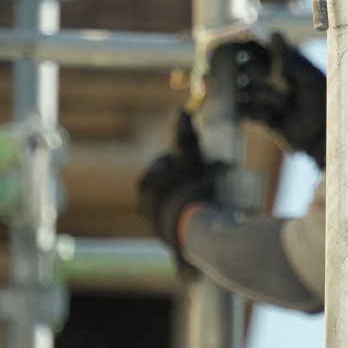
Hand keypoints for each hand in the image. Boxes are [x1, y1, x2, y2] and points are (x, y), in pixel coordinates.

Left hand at [136, 110, 219, 258]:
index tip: (197, 168)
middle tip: (202, 182)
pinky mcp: (164, 236)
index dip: (184, 162)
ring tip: (204, 199)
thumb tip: (181, 111)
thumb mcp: (190, 157)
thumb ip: (185, 135)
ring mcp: (153, 221)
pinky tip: (201, 215)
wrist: (194, 229)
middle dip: (182, 181)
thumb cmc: (190, 188)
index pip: (166, 163)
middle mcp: (143, 202)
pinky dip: (186, 215)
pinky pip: (177, 219)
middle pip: (167, 183)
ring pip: (171, 201)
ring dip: (184, 198)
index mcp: (145, 182)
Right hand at [221, 34, 325, 167]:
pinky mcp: (257, 114)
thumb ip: (290, 57)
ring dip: (265, 97)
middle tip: (272, 79)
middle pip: (247, 67)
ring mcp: (261, 95)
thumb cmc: (322, 99)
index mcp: (281, 61)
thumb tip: (274, 33)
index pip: (255, 48)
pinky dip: (259, 111)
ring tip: (284, 104)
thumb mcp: (309, 76)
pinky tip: (273, 116)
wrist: (321, 132)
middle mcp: (268, 76)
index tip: (247, 47)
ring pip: (246, 89)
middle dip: (259, 73)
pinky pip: (244, 108)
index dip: (248, 46)